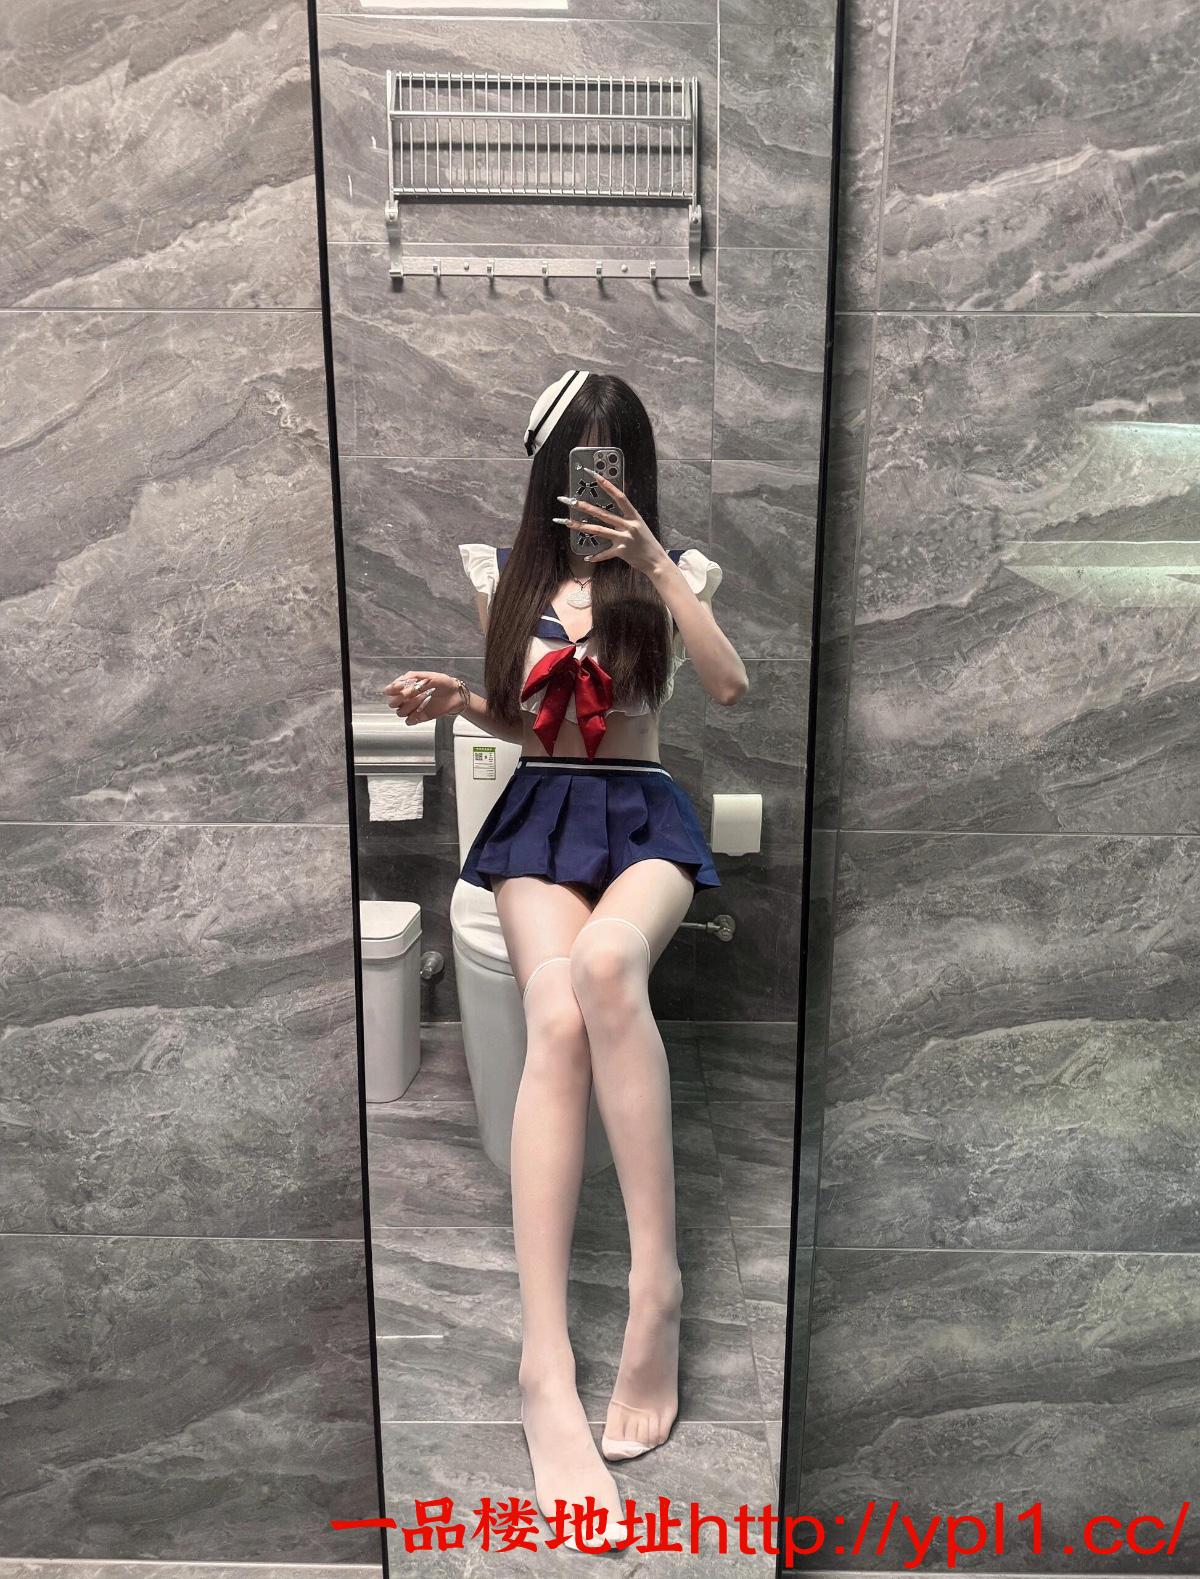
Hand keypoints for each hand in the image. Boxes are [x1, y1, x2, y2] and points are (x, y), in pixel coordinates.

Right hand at [383, 671, 465, 723]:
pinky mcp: (419, 717)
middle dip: (401, 697)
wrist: (455, 694)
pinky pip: (409, 721)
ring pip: (400, 712)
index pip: (389, 690)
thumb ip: (413, 677)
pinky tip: (422, 710)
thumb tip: (400, 681)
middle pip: (392, 703)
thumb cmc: (442, 683)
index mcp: (405, 687)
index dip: (392, 689)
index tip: (400, 686)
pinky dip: (413, 717)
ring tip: (425, 697)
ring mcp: (412, 709)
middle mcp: (406, 699)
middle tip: (414, 691)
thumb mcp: (428, 675)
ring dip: (411, 705)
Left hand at [553, 470, 669, 576]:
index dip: (607, 485)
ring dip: (581, 527)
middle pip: (603, 513)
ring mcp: (624, 538)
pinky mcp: (621, 552)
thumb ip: (626, 516)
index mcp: (633, 515)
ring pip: (599, 531)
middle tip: (570, 500)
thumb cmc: (646, 542)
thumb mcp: (639, 524)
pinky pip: (605, 553)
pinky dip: (596, 556)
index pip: (619, 496)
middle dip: (584, 506)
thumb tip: (613, 506)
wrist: (656, 560)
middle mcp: (628, 525)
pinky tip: (587, 558)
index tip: (594, 475)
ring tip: (567, 523)